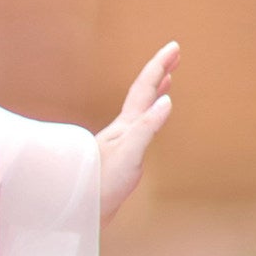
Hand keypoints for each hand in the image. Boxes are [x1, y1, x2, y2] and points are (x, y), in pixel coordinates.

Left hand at [97, 41, 177, 223]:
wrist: (80, 209)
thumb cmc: (101, 184)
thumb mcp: (128, 154)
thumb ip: (146, 128)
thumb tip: (167, 101)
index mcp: (126, 124)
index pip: (144, 88)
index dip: (158, 66)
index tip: (173, 46)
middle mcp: (122, 129)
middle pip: (142, 93)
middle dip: (159, 72)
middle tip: (175, 53)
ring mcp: (120, 142)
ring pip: (141, 108)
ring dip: (155, 92)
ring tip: (167, 79)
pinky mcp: (120, 157)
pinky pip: (140, 127)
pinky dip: (149, 117)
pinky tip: (148, 121)